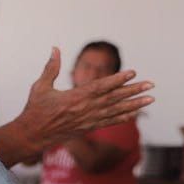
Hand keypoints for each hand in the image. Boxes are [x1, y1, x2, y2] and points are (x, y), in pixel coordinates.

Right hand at [16, 48, 153, 152]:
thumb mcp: (40, 87)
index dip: (118, 79)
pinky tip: (135, 114)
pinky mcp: (88, 128)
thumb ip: (51, 68)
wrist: (32, 135)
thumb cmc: (35, 109)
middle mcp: (85, 109)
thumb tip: (55, 48)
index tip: (133, 72)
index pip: (101, 86)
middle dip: (133, 91)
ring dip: (134, 105)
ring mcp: (88, 120)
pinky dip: (123, 118)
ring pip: (116, 111)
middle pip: (114, 98)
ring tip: (150, 99)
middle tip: (151, 84)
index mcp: (74, 97)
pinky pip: (109, 122)